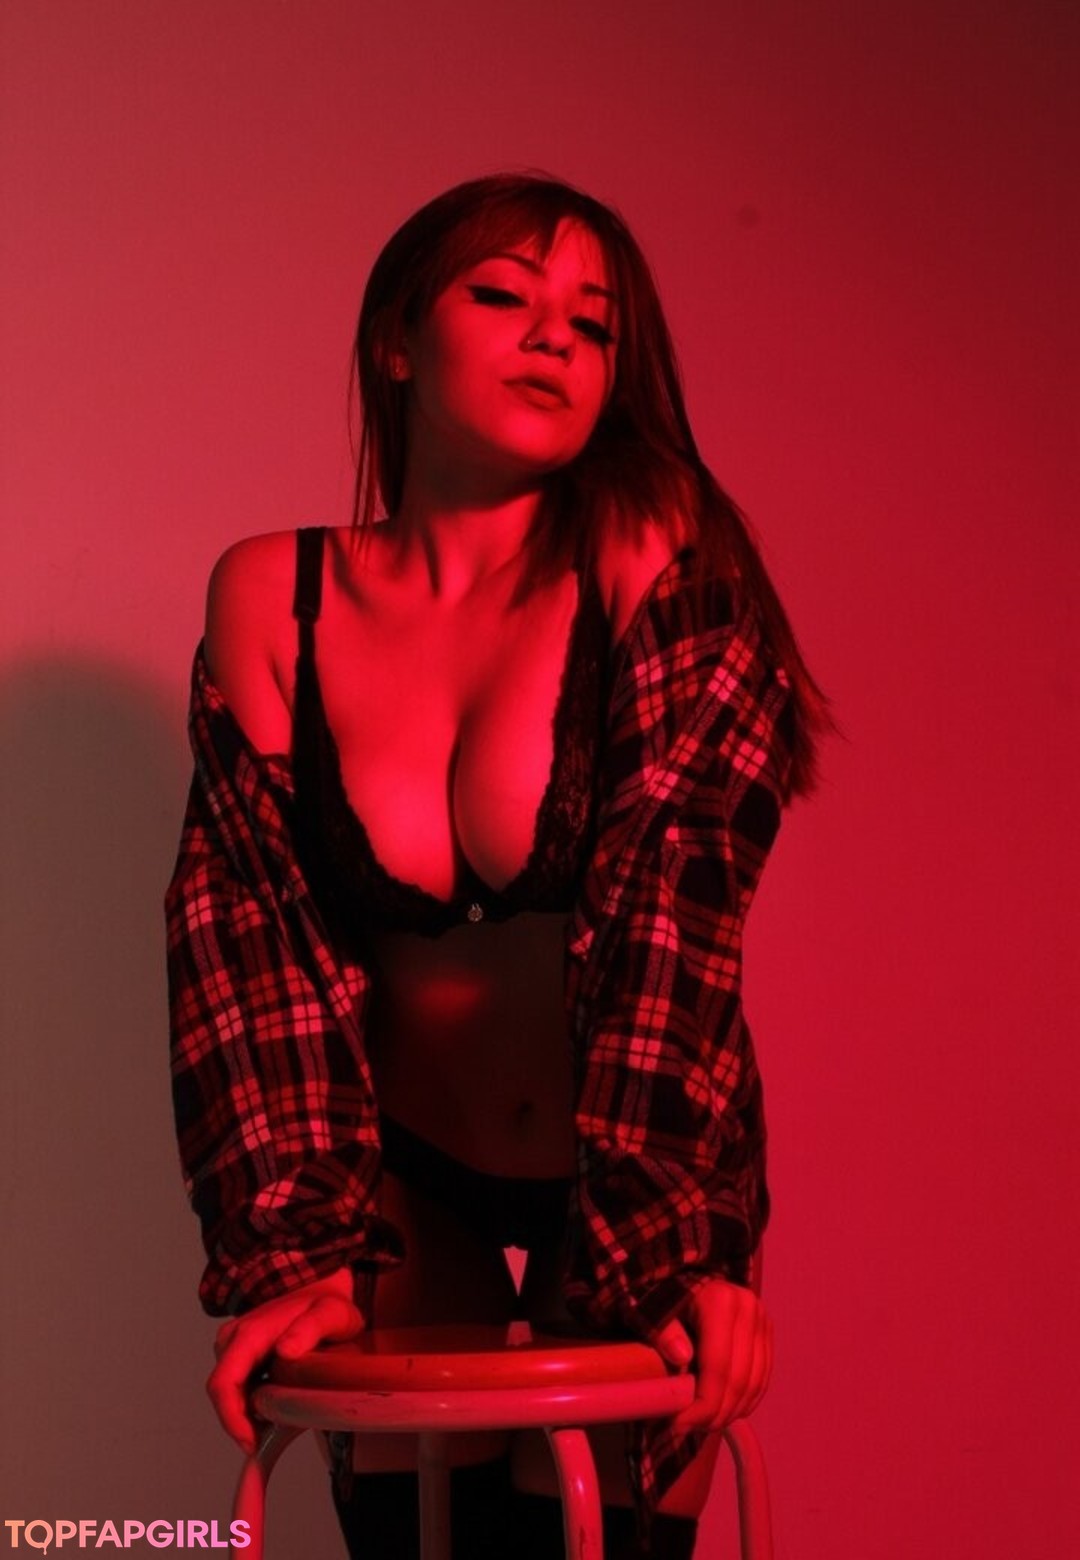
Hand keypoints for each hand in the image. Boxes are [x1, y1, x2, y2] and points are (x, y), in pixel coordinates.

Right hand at [206, 1266, 363, 1454]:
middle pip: (223, 1394)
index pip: (224, 1383)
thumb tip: (285, 1351)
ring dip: (247, 1414)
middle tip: (272, 1440)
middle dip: (241, 1423)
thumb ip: (311, 1328)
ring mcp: (233, 1347)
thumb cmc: (326, 1303)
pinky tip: (276, 1411)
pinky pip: (238, 1387)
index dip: (231, 1419)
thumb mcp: (331, 1314)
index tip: (251, 1443)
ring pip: (230, 1393)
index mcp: (250, 1333)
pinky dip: (251, 1405)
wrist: (318, 1285)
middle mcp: (233, 1339)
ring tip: (281, 1422)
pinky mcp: (239, 1355)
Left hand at [653, 1277, 772, 1431]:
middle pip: (739, 1380)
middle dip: (716, 1413)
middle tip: (691, 1429)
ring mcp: (762, 1319)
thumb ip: (663, 1331)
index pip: (718, 1367)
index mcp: (720, 1302)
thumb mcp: (652, 1308)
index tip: (680, 1424)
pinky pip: (763, 1377)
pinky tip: (725, 1410)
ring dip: (732, 1411)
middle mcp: (748, 1308)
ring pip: (755, 1383)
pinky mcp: (768, 1331)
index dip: (702, 1403)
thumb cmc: (664, 1295)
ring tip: (704, 1423)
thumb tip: (681, 1356)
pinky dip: (746, 1400)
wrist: (688, 1273)